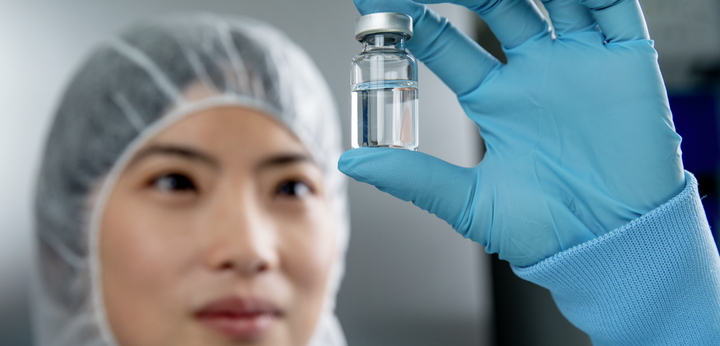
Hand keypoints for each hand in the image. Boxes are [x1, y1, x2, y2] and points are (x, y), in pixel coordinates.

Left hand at [339, 0, 684, 265]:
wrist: (609, 251)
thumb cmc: (546, 231)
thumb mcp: (468, 202)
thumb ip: (412, 177)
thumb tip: (349, 165)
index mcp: (493, 99)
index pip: (444, 42)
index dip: (410, 19)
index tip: (375, 4)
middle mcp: (531, 72)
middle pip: (491, 5)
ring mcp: (575, 62)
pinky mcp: (623, 63)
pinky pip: (611, 9)